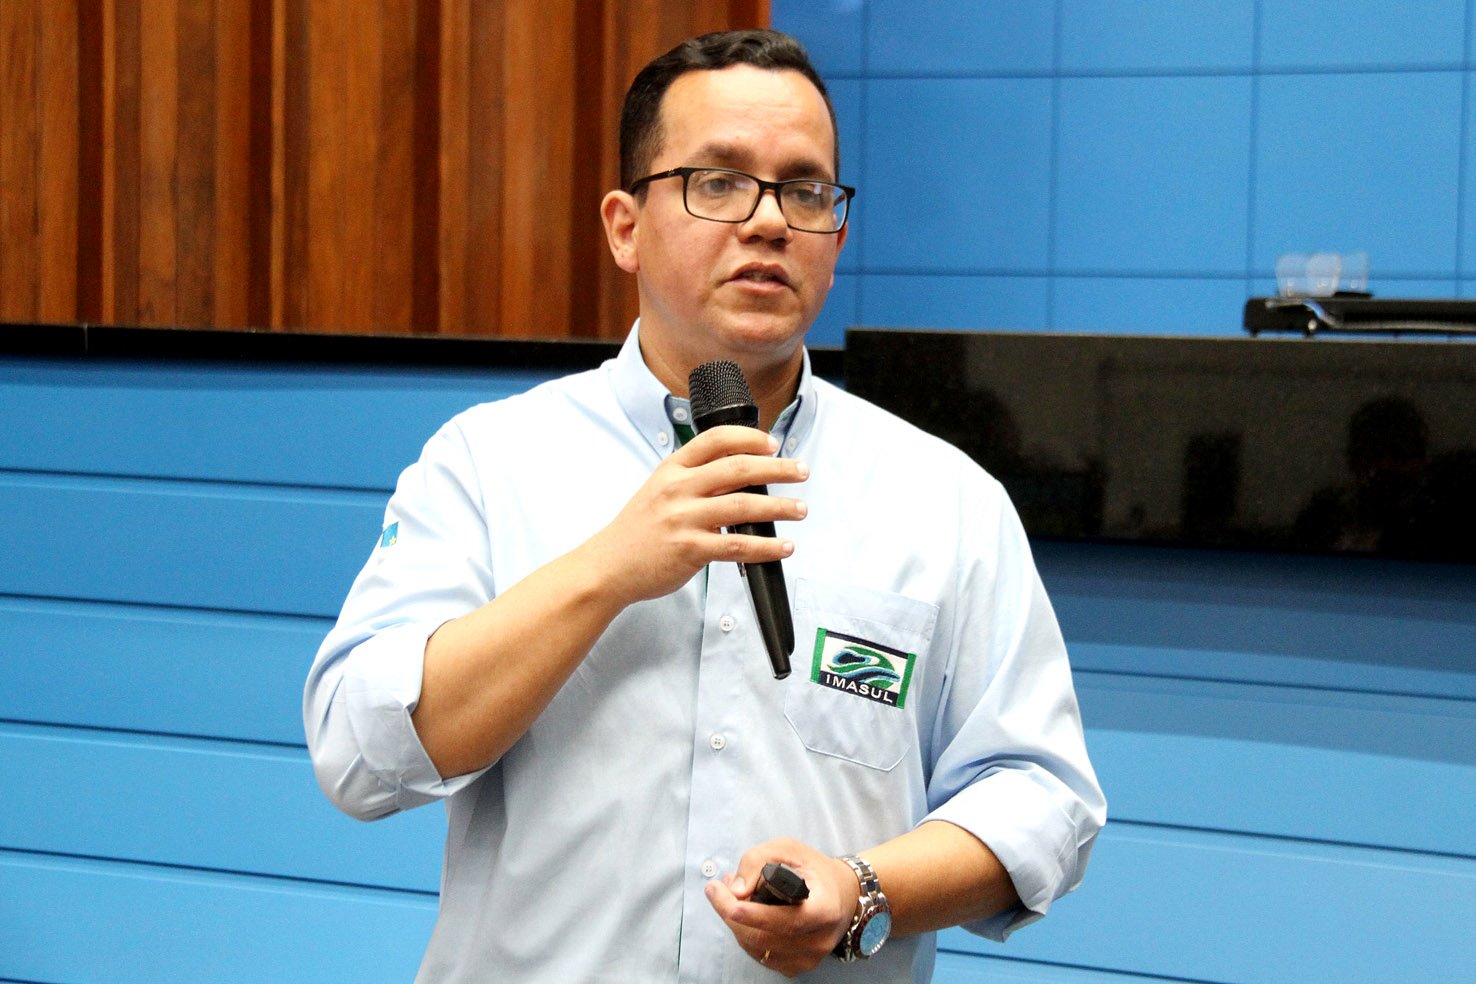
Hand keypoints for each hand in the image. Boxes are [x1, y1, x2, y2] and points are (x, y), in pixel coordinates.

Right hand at [581, 425, 808, 605]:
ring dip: (780, 508)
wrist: (609, 565)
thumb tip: (743, 473)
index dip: (750, 437)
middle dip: (778, 468)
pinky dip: (766, 547)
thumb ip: (695, 479)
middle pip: (738, 468)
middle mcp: (678, 488)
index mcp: (672, 468)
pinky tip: (783, 546)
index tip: (773, 443)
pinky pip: (738, 546)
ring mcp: (684, 518)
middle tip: (801, 471)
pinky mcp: (690, 549)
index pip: (716, 440)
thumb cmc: (639, 529)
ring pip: (744, 506)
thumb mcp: (660, 489)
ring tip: (800, 509)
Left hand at [705, 837, 858, 976]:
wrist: (840, 895)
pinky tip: (744, 915)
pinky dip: (745, 935)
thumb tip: (736, 890)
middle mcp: (819, 939)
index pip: (788, 919)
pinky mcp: (797, 967)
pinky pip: (760, 955)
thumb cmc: (813, 869)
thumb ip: (759, 861)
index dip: (755, 914)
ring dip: (735, 923)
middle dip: (731, 913)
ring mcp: (809, 958)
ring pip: (757, 948)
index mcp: (824, 909)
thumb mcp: (788, 849)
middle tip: (716, 889)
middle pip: (764, 937)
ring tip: (731, 895)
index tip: (730, 898)